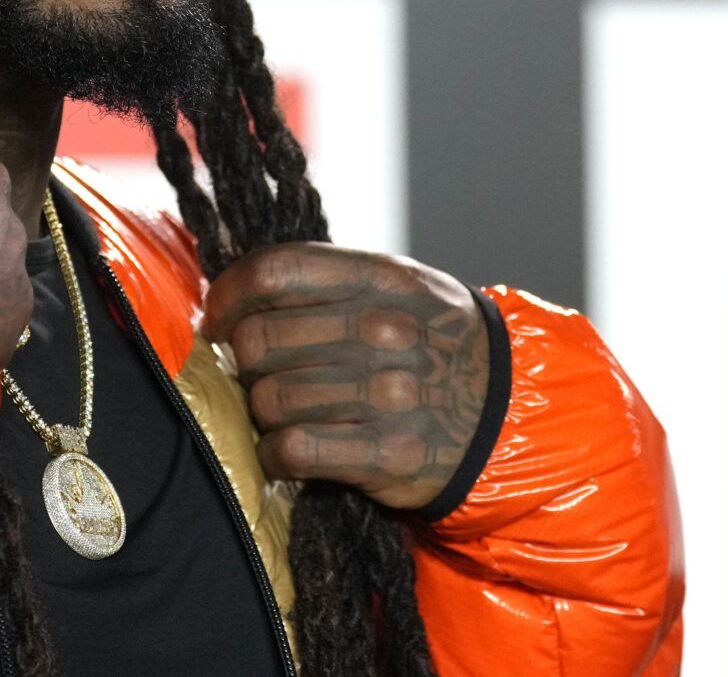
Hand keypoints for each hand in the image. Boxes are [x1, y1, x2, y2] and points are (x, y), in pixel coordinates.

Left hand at [202, 243, 488, 510]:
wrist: (510, 412)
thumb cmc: (433, 342)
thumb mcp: (398, 287)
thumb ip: (328, 280)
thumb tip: (235, 292)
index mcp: (381, 279)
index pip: (274, 272)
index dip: (228, 294)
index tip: (218, 316)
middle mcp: (384, 332)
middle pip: (260, 339)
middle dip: (240, 361)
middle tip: (252, 372)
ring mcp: (387, 394)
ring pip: (268, 399)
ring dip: (260, 411)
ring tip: (280, 412)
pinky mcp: (386, 454)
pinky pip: (292, 451)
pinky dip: (274, 455)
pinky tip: (286, 451)